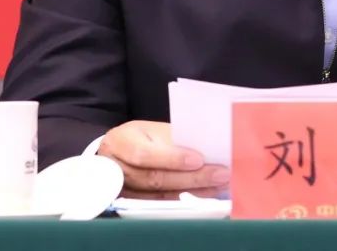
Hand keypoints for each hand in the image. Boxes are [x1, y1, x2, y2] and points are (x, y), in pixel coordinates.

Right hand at [97, 120, 229, 198]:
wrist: (119, 151)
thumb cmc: (141, 137)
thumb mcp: (152, 130)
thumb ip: (174, 139)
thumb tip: (208, 147)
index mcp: (120, 142)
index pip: (144, 154)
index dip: (172, 159)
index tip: (199, 160)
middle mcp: (116, 169)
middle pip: (154, 178)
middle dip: (190, 178)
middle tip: (220, 174)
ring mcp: (122, 191)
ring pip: (159, 196)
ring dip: (192, 192)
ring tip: (218, 185)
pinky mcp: (132, 205)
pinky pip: (161, 206)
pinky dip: (185, 200)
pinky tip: (204, 195)